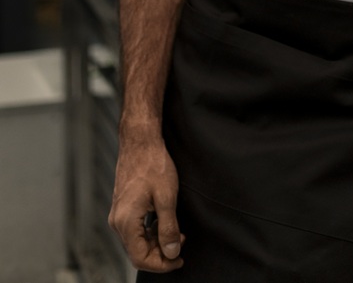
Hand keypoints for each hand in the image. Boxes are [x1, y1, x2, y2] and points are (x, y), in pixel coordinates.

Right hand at [109, 134, 184, 271]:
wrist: (140, 141)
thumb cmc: (153, 164)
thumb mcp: (167, 197)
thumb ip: (168, 228)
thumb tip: (171, 253)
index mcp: (126, 221)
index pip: (140, 258)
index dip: (162, 264)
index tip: (179, 259)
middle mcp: (117, 221)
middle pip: (137, 252)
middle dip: (161, 252)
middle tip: (181, 240)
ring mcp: (118, 214)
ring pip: (136, 241)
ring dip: (156, 242)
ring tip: (176, 231)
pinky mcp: (122, 207)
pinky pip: (135, 229)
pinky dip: (150, 231)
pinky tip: (163, 221)